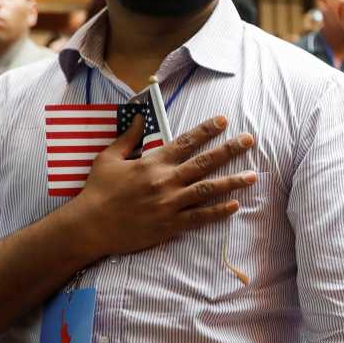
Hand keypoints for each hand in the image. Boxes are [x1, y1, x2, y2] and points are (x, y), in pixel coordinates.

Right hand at [71, 114, 256, 257]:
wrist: (90, 226)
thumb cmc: (98, 190)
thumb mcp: (108, 158)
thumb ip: (127, 138)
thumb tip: (138, 117)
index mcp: (152, 162)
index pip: (185, 142)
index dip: (206, 130)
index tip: (224, 121)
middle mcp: (165, 180)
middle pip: (204, 162)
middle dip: (229, 150)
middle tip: (249, 140)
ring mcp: (170, 203)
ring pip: (208, 189)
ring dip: (232, 181)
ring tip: (253, 175)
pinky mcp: (171, 225)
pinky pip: (200, 217)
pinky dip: (218, 211)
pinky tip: (235, 205)